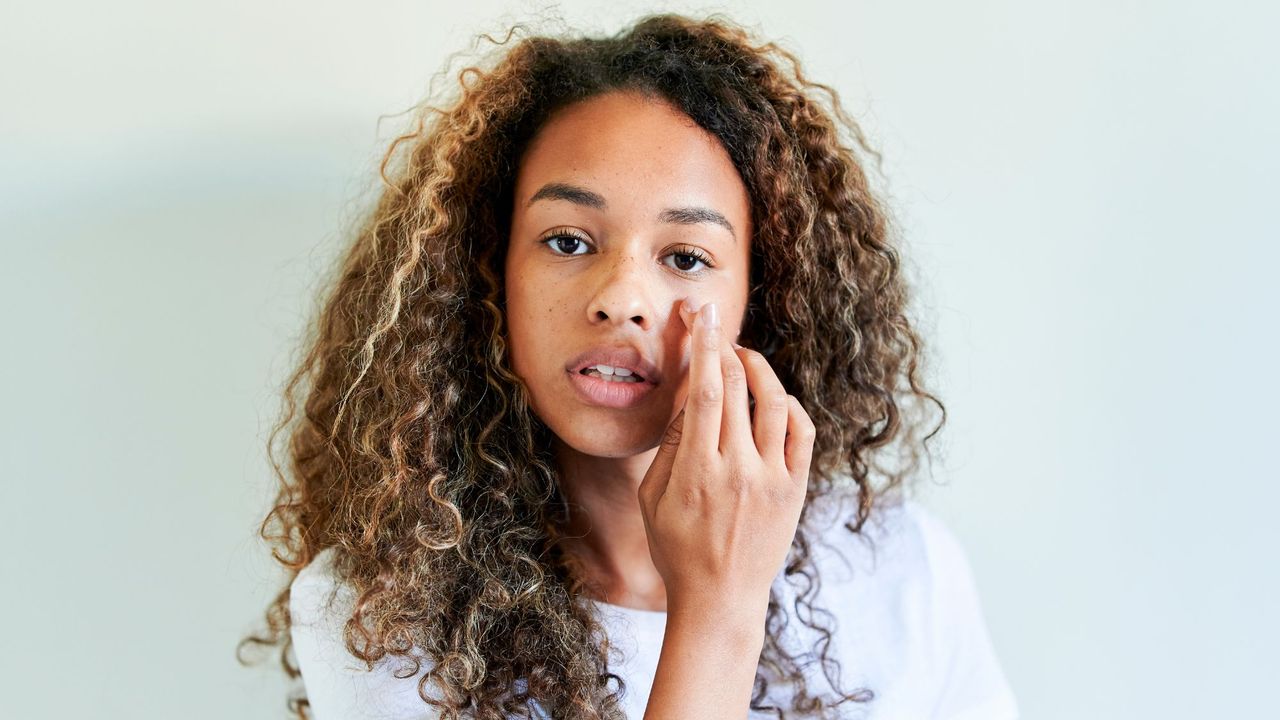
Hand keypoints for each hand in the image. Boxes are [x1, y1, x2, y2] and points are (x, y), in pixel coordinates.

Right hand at [637, 300, 815, 617]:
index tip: (702, 315)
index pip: (705, 390)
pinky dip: (790, 405)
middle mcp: (739, 470)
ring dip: (760, 369)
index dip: (704, 344)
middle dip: (726, 346)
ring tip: (744, 356)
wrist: (721, 599)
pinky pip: (802, 432)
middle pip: (739, 387)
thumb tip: (689, 393)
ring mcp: (772, 480)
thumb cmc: (677, 549)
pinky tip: (772, 398)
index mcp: (697, 470)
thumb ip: (671, 444)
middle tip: (717, 326)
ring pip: (775, 402)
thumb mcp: (654, 497)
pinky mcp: (795, 490)